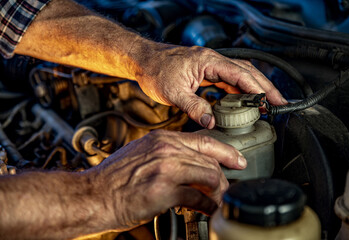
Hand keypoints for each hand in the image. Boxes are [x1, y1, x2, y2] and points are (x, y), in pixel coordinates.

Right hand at [87, 130, 245, 230]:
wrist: (92, 195)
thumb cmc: (114, 178)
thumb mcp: (141, 154)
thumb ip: (166, 155)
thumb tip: (189, 164)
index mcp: (161, 140)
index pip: (203, 140)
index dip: (225, 151)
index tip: (237, 159)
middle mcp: (166, 150)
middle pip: (210, 159)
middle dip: (225, 174)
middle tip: (230, 184)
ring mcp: (166, 169)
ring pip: (209, 176)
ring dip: (218, 192)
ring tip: (217, 200)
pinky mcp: (164, 190)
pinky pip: (198, 198)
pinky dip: (207, 206)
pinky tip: (207, 210)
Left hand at [133, 43, 286, 128]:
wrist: (143, 61)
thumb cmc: (155, 71)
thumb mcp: (173, 93)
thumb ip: (194, 107)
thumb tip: (211, 122)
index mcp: (208, 61)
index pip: (241, 74)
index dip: (259, 88)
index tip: (272, 101)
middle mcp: (212, 60)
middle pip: (247, 72)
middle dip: (265, 88)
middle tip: (279, 104)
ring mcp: (210, 65)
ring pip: (240, 75)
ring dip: (254, 89)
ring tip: (267, 105)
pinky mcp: (206, 72)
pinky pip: (228, 80)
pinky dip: (239, 90)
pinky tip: (244, 101)